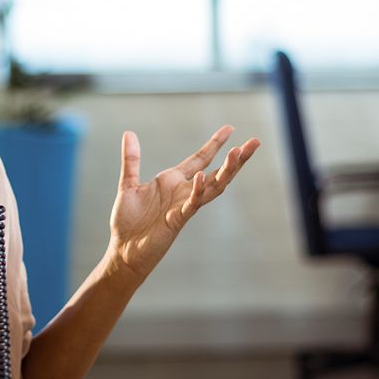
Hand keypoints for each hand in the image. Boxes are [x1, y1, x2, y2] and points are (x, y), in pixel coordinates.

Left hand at [108, 126, 259, 279]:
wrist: (124, 250)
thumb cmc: (128, 221)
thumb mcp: (129, 185)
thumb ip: (132, 160)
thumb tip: (129, 133)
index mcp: (173, 181)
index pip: (200, 158)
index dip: (215, 144)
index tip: (230, 128)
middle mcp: (183, 192)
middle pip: (217, 172)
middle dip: (236, 158)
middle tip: (255, 142)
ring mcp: (183, 205)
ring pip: (213, 186)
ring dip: (227, 170)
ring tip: (238, 153)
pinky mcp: (178, 219)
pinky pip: (191, 203)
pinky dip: (197, 189)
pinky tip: (200, 176)